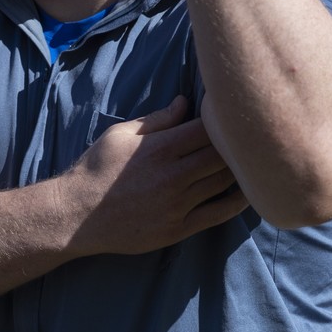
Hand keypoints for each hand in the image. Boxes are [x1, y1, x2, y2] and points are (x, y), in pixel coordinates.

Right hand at [57, 95, 248, 256]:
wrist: (75, 216)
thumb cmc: (96, 169)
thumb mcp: (121, 134)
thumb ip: (157, 119)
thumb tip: (185, 102)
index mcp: (161, 148)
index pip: (209, 129)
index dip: (226, 122)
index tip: (233, 117)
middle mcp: (174, 176)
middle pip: (224, 155)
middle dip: (239, 145)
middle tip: (252, 138)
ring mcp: (178, 205)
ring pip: (225, 183)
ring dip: (243, 171)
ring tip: (256, 161)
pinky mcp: (178, 229)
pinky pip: (218, 214)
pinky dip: (237, 203)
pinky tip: (250, 194)